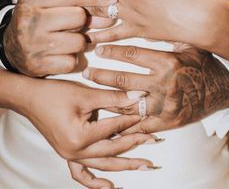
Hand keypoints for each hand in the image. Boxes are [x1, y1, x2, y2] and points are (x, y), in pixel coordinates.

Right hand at [4, 0, 116, 76]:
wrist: (10, 48)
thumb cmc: (36, 23)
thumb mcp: (48, 6)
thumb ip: (75, 3)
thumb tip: (110, 5)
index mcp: (32, 0)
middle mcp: (31, 21)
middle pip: (79, 17)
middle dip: (82, 23)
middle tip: (73, 27)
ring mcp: (34, 44)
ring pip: (79, 42)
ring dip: (78, 43)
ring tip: (65, 41)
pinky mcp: (39, 65)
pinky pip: (73, 62)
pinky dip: (72, 60)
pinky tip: (61, 55)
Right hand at [9, 76, 156, 188]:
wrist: (30, 98)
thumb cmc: (54, 94)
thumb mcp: (85, 95)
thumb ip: (114, 97)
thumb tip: (138, 96)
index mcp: (80, 137)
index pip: (114, 128)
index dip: (131, 120)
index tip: (145, 115)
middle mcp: (75, 152)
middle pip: (112, 150)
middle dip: (134, 144)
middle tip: (153, 141)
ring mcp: (70, 156)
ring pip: (102, 164)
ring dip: (124, 165)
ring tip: (143, 165)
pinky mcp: (67, 154)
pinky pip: (81, 173)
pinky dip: (94, 181)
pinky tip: (107, 187)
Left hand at [82, 43, 228, 133]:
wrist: (222, 91)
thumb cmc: (202, 65)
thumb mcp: (188, 45)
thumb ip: (167, 36)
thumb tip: (145, 23)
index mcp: (168, 62)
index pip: (132, 55)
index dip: (112, 52)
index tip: (98, 50)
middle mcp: (164, 84)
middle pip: (123, 80)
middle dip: (101, 76)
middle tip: (85, 73)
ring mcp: (164, 106)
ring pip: (127, 103)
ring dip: (106, 99)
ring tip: (90, 93)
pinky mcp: (167, 122)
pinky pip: (140, 124)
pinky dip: (124, 123)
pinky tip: (108, 118)